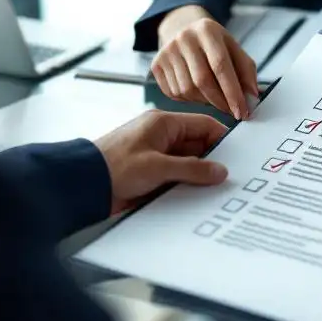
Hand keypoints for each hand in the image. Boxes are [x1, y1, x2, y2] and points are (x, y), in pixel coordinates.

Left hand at [94, 111, 227, 214]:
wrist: (82, 185)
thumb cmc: (113, 167)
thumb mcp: (158, 167)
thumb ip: (192, 168)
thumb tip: (219, 170)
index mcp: (163, 123)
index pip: (203, 124)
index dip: (222, 138)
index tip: (239, 154)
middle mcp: (161, 137)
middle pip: (197, 146)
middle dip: (212, 161)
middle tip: (230, 177)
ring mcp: (156, 156)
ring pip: (188, 164)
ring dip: (198, 176)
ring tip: (215, 190)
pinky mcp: (150, 174)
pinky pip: (176, 177)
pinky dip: (185, 185)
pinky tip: (195, 197)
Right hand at [154, 5, 259, 119]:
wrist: (183, 30)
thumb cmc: (214, 44)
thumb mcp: (234, 49)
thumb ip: (246, 71)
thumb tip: (252, 97)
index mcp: (207, 30)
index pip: (221, 65)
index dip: (233, 92)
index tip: (243, 111)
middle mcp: (184, 38)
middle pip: (202, 80)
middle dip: (220, 102)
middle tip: (232, 112)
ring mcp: (167, 51)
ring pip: (188, 90)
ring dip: (205, 102)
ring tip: (215, 98)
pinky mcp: (156, 64)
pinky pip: (175, 93)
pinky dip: (190, 100)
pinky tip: (198, 93)